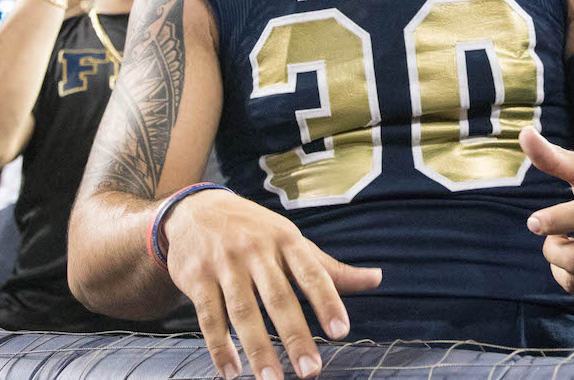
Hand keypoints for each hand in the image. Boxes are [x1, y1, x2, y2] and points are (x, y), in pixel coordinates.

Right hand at [163, 190, 382, 379]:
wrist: (198, 210)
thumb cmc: (257, 231)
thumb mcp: (293, 241)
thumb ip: (330, 269)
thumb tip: (377, 279)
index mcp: (286, 240)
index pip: (312, 273)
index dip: (328, 302)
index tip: (341, 332)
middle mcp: (256, 250)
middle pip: (278, 297)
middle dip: (295, 335)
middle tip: (310, 370)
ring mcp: (224, 264)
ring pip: (243, 311)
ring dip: (257, 349)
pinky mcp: (196, 278)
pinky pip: (209, 317)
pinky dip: (219, 347)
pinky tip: (231, 372)